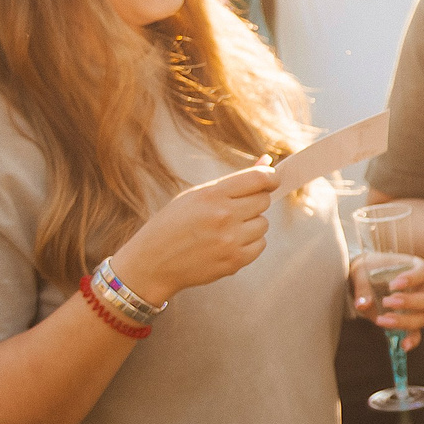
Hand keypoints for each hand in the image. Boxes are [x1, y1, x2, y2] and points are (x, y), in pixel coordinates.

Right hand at [108, 164, 278, 304]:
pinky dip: (249, 243)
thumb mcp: (196, 195)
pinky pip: (259, 245)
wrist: (152, 262)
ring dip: (251, 224)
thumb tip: (266, 162)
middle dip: (255, 201)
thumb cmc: (173, 224)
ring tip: (226, 228)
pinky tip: (228, 243)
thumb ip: (233, 181)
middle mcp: (223, 216)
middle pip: (263, 201)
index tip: (271, 180)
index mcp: (211, 194)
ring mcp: (230, 241)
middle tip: (236, 208)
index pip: (258, 179)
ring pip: (263, 224)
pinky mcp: (234, 261)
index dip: (270, 177)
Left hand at [350, 253, 423, 350]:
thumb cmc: (367, 270)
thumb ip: (362, 286)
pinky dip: (412, 340)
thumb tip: (362, 305)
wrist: (363, 279)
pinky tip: (402, 346)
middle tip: (388, 301)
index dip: (413, 278)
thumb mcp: (360, 272)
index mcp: (415, 268)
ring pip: (423, 317)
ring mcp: (418, 307)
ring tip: (381, 320)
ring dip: (404, 321)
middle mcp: (422, 288)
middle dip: (412, 302)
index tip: (393, 284)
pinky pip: (416, 333)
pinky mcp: (409, 322)